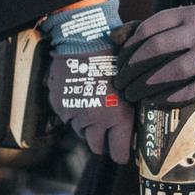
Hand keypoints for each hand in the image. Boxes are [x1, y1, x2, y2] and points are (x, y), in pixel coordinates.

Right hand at [39, 0, 133, 164]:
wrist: (85, 40)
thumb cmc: (115, 58)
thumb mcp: (131, 86)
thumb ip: (131, 111)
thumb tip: (134, 129)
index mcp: (118, 118)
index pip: (118, 154)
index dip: (122, 153)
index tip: (123, 150)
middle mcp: (95, 121)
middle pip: (97, 147)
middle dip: (104, 142)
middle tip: (108, 132)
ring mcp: (74, 114)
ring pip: (81, 133)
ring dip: (88, 127)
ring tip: (95, 109)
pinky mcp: (60, 105)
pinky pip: (68, 118)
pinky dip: (74, 112)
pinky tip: (82, 97)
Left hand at [115, 5, 194, 109]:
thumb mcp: (178, 31)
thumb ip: (148, 31)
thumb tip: (114, 37)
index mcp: (189, 14)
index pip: (150, 27)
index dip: (128, 48)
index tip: (118, 64)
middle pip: (159, 47)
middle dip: (133, 68)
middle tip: (120, 83)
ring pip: (175, 70)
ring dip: (148, 85)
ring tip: (132, 94)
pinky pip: (191, 90)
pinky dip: (169, 98)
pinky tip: (153, 103)